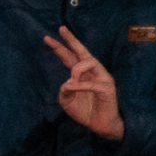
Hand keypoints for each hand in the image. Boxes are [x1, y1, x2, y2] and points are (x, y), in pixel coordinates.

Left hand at [44, 26, 126, 141]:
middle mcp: (93, 72)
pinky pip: (92, 83)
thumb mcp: (67, 102)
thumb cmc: (86, 111)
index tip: (47, 38)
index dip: (60, 47)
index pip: (70, 57)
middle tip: (61, 29)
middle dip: (71, 40)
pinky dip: (79, 85)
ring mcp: (102, 78)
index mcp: (82, 75)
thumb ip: (63, 91)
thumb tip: (67, 83)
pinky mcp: (107, 88)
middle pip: (82, 52)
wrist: (101, 126)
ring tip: (70, 82)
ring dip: (76, 70)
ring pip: (90, 62)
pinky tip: (71, 87)